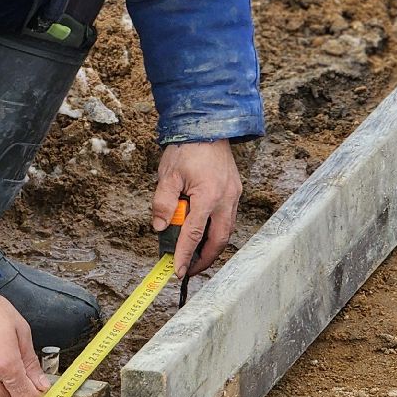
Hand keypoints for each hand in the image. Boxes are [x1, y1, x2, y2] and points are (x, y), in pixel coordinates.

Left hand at [152, 140, 242, 276]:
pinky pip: (227, 218)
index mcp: (209, 195)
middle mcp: (226, 199)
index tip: (177, 270)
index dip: (185, 255)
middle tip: (188, 269)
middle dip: (204, 258)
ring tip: (194, 255)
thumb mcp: (167, 176)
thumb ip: (163, 203)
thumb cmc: (187, 148)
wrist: (207, 126)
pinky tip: (203, 234)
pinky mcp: (235, 192)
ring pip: (226, 231)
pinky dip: (216, 231)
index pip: (194, 234)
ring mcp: (234, 195)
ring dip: (211, 246)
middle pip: (219, 239)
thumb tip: (161, 227)